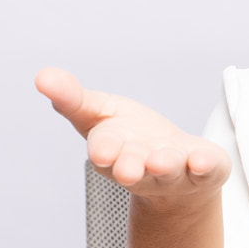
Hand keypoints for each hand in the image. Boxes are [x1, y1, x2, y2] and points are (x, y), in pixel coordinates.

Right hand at [34, 67, 229, 206]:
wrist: (175, 169)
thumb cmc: (130, 137)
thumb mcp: (99, 114)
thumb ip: (72, 99)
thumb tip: (42, 76)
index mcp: (114, 152)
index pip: (106, 151)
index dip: (105, 151)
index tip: (102, 152)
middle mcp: (143, 167)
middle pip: (135, 168)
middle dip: (132, 167)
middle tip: (130, 169)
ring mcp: (175, 172)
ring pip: (170, 170)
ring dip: (166, 166)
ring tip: (163, 162)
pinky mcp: (205, 171)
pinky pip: (207, 170)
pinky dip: (205, 166)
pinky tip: (204, 160)